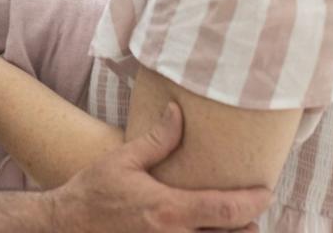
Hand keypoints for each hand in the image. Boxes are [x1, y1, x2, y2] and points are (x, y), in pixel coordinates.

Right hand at [49, 103, 269, 231]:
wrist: (67, 226)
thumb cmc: (94, 191)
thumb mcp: (124, 160)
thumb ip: (158, 139)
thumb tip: (178, 112)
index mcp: (169, 210)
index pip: (227, 210)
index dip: (253, 201)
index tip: (266, 191)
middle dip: (246, 225)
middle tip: (252, 208)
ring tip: (234, 223)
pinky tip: (204, 230)